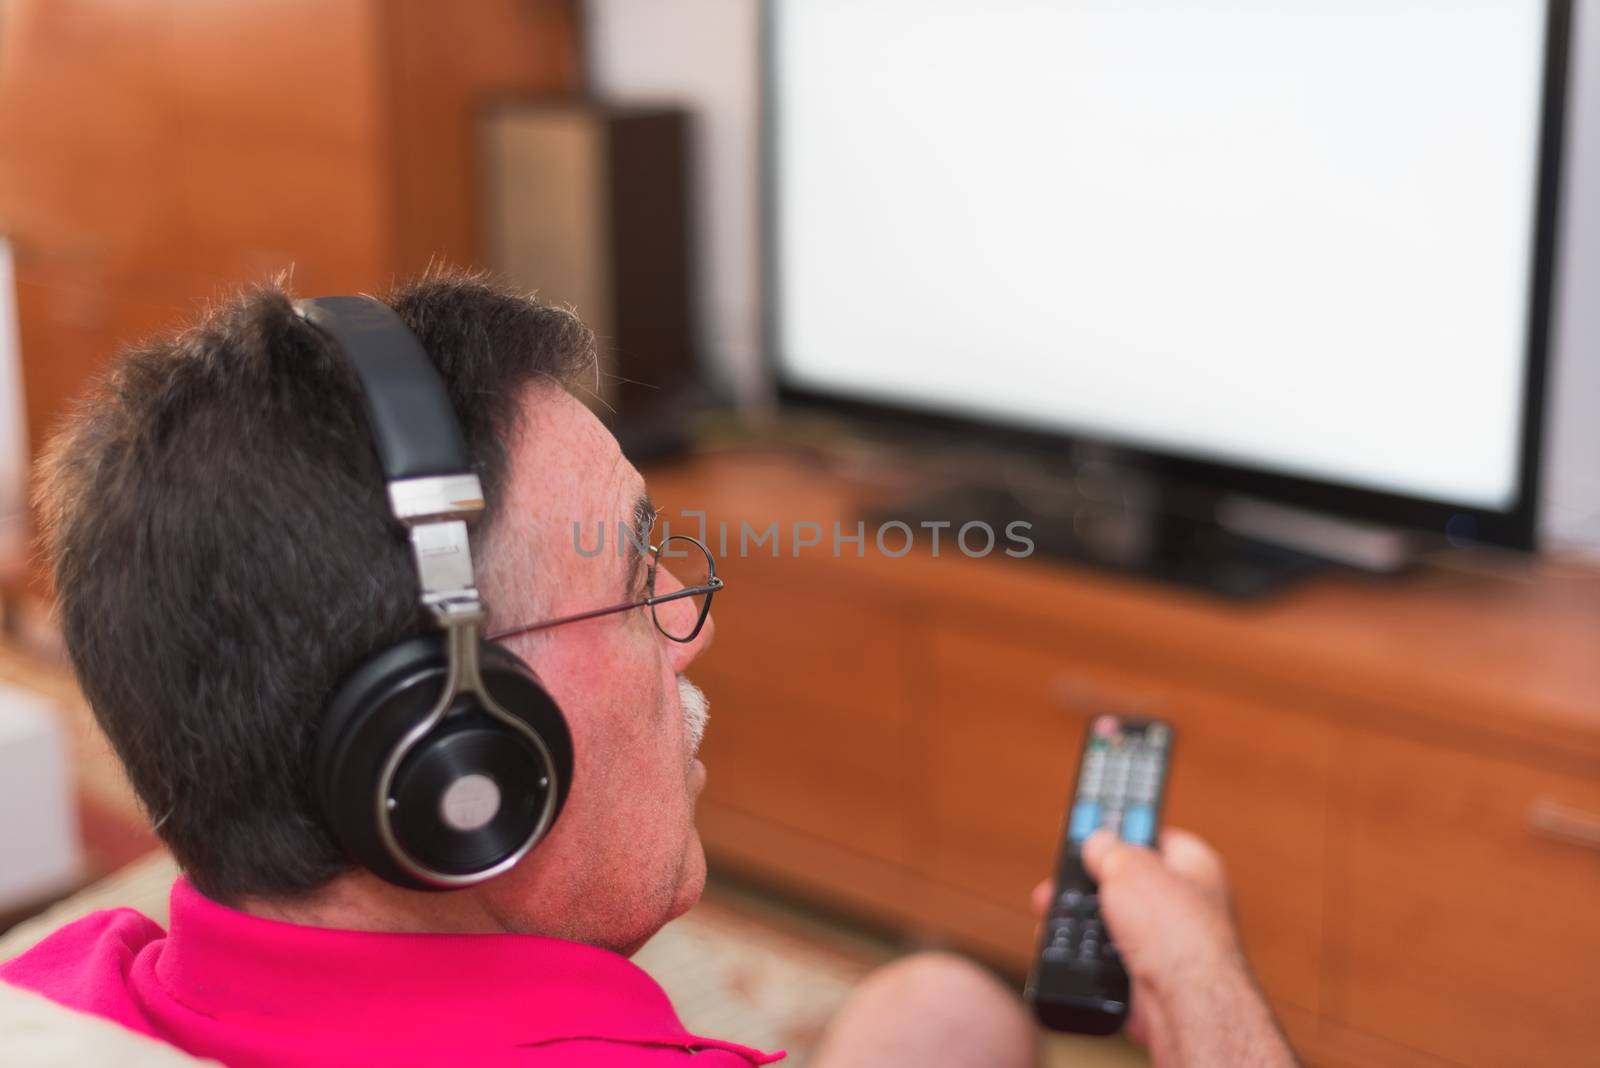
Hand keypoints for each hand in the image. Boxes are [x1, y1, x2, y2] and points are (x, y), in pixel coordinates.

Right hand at [1031, 828, 1297, 1067]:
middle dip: (1089, 883)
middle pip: (1126, 882)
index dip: (1124, 830)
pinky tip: (1065, 950)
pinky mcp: (1147, 978)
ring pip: (1110, 924)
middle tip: (1062, 878)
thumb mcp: (1129, 866)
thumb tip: (1097, 842)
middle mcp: (1184, 904)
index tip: (1094, 826)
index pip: (1156, 837)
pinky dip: (1084, 958)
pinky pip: (1106, 961)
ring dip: (1080, 921)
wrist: (1183, 1003)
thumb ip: (1109, 848)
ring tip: (1053, 914)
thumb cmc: (1175, 930)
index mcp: (1195, 866)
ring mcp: (1165, 944)